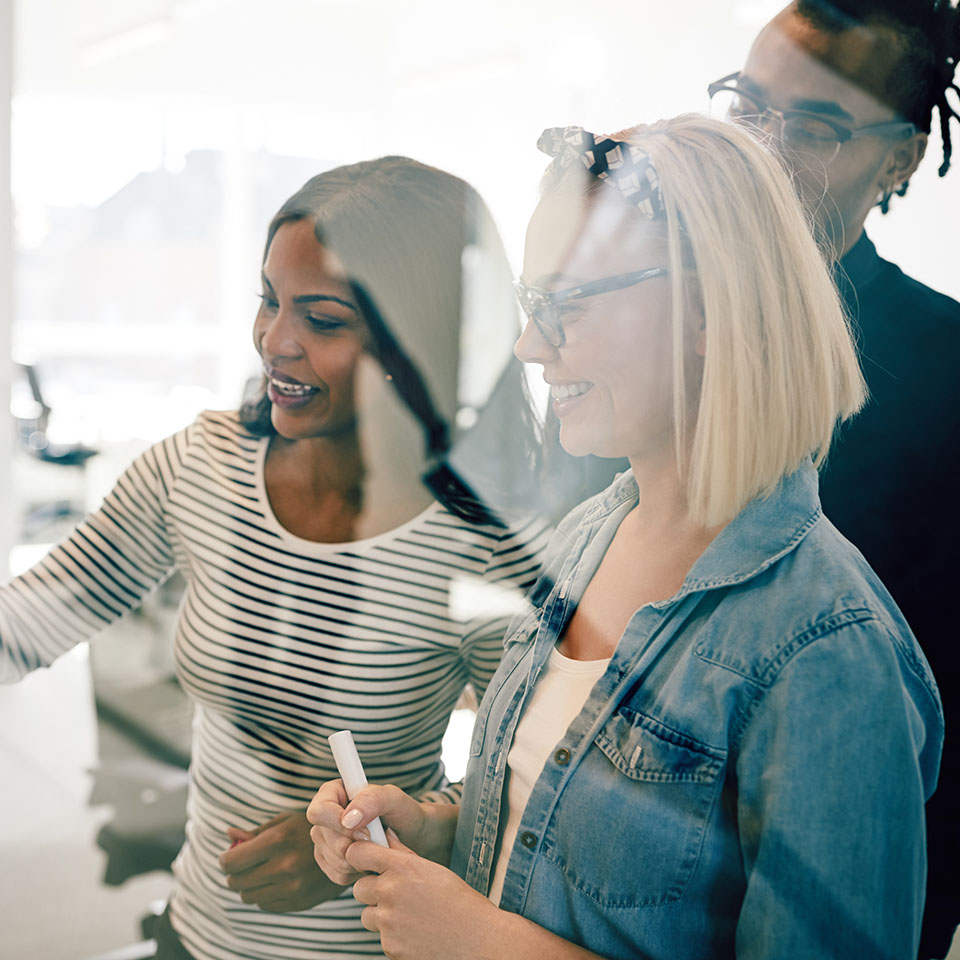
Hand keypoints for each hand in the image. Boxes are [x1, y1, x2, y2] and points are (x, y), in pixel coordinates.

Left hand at [219, 810, 344, 911]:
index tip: (227, 857)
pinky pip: (265, 905)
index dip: (225, 860)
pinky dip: (264, 894)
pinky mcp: (297, 902)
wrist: (346, 849)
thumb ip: (255, 832)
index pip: (232, 862)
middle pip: (237, 882)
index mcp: (277, 840)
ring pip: (249, 896)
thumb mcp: (284, 822)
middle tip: (241, 865)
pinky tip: (275, 881)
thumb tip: (229, 834)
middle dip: (234, 873)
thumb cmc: (309, 830)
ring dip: (248, 885)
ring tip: (259, 872)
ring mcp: (291, 887)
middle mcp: (283, 866)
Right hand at [306, 779, 437, 886]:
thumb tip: (348, 818)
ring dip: (358, 859)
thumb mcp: (394, 798)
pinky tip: (371, 859)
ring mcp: (325, 839)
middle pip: (322, 838)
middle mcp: (325, 815)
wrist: (411, 836)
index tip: (365, 831)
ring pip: (331, 859)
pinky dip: (357, 871)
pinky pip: (336, 874)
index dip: (337, 824)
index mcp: (334, 792)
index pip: (319, 810)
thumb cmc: (403, 812)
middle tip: (378, 840)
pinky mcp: (330, 861)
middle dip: (353, 844)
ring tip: (378, 847)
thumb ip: (373, 799)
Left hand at [347, 829, 505, 959]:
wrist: (476, 939)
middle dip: (372, 890)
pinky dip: (393, 935)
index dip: (358, 855)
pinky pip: (380, 937)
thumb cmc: (459, 900)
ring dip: (381, 914)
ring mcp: (388, 922)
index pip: (358, 853)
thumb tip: (385, 835)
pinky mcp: (389, 946)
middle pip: (359, 888)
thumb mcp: (432, 869)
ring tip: (409, 915)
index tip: (362, 859)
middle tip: (392, 893)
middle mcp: (390, 892)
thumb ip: (403, 853)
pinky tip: (415, 932)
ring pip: (367, 914)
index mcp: (402, 867)